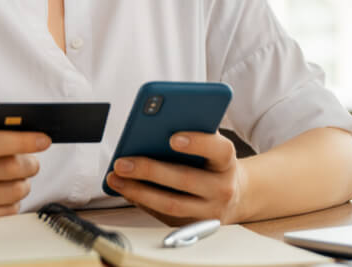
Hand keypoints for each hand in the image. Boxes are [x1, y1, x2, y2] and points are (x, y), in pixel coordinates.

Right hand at [0, 121, 50, 222]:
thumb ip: (0, 131)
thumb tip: (33, 133)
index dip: (21, 140)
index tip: (45, 140)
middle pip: (9, 168)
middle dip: (30, 164)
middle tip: (32, 163)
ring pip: (15, 191)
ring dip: (24, 184)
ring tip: (15, 180)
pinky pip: (10, 211)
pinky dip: (14, 202)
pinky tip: (2, 197)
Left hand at [105, 131, 245, 224]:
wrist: (235, 196)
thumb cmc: (215, 164)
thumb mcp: (213, 146)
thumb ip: (196, 132)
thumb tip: (157, 124)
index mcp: (227, 163)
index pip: (218, 150)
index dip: (198, 143)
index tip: (173, 137)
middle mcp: (222, 189)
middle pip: (185, 180)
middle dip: (150, 170)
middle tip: (122, 162)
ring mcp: (208, 212)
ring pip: (171, 204)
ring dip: (139, 191)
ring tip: (116, 178)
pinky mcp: (193, 227)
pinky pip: (164, 216)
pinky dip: (142, 202)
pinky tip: (127, 190)